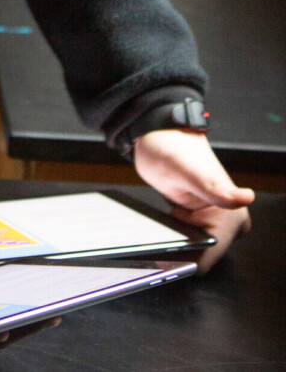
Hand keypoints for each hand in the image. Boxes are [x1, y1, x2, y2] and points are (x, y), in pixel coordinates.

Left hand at [133, 129, 253, 272]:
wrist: (156, 137)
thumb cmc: (171, 148)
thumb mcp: (187, 169)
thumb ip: (213, 188)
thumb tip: (244, 198)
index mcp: (232, 213)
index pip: (214, 253)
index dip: (191, 261)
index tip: (169, 263)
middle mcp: (226, 221)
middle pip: (205, 255)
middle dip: (183, 254)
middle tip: (160, 246)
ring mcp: (211, 221)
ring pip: (195, 249)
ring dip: (177, 247)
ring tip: (159, 236)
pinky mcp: (197, 219)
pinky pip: (186, 239)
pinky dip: (174, 238)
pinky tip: (162, 230)